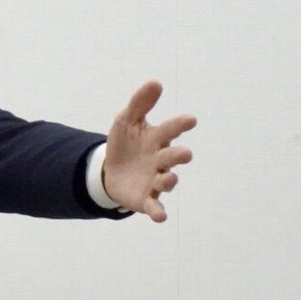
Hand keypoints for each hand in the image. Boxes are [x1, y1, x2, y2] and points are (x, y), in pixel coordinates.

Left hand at [102, 80, 195, 222]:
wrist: (110, 171)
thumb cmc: (125, 143)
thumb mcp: (126, 121)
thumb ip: (140, 104)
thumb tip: (155, 82)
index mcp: (157, 139)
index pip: (170, 129)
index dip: (180, 125)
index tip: (190, 120)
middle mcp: (160, 160)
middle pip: (172, 157)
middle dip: (178, 155)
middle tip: (185, 153)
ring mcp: (154, 180)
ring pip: (166, 181)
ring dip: (168, 180)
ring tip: (167, 178)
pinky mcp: (146, 198)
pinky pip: (154, 206)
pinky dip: (158, 212)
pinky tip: (161, 217)